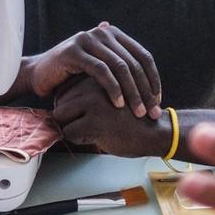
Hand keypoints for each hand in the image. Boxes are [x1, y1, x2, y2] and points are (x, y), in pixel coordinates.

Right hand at [17, 22, 162, 117]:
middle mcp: (102, 32)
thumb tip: (149, 80)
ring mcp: (88, 39)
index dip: (153, 79)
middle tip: (152, 111)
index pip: (143, 56)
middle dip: (146, 90)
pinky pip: (101, 71)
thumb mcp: (99, 68)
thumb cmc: (72, 76)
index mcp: (113, 34)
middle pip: (134, 63)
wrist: (38, 74)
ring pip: (120, 67)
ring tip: (138, 112)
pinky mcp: (74, 51)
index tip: (158, 101)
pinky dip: (113, 88)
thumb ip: (121, 69)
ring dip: (132, 92)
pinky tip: (118, 104)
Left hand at [51, 74, 170, 155]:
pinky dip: (78, 139)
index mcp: (97, 75)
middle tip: (90, 124)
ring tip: (94, 129)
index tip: (87, 113)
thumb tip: (58, 100)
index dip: (71, 105)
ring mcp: (92, 102)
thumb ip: (89, 90)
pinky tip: (98, 137)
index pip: (63, 90)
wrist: (155, 131)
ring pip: (60, 117)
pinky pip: (68, 132)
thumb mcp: (111, 92)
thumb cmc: (131, 116)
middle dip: (69, 117)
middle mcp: (92, 84)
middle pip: (58, 103)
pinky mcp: (94, 121)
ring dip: (72, 127)